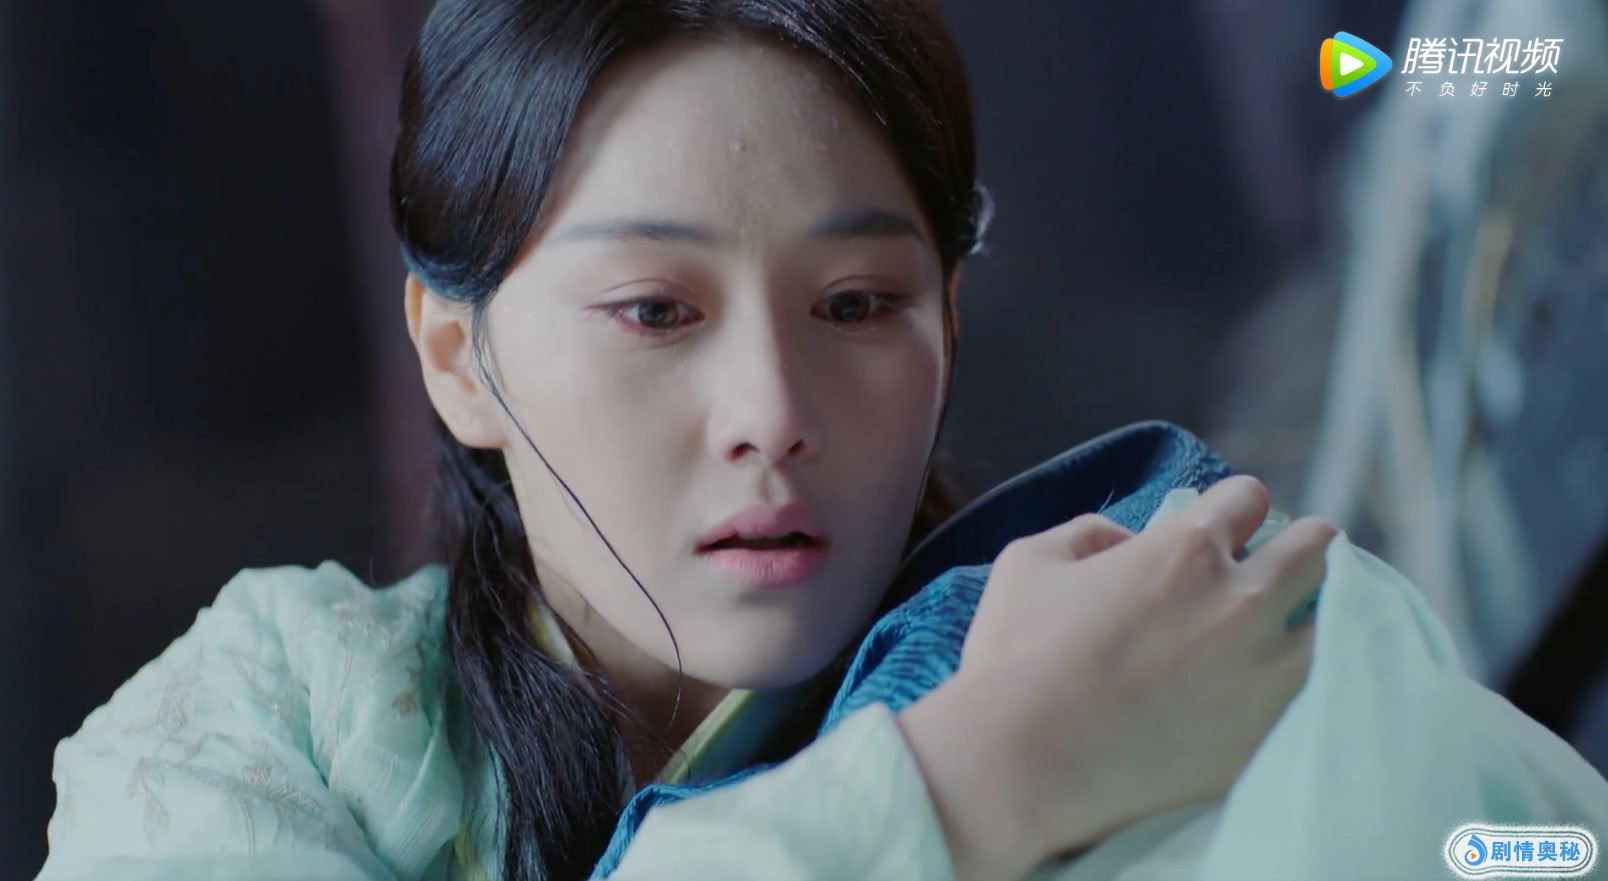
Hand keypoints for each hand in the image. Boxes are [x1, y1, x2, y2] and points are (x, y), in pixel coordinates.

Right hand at [897, 476, 1334, 880]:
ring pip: (1333, 624)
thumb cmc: (1014, 657)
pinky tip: (1273, 687)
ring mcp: (1263, 674)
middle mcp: (1241, 602)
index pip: (1249, 499)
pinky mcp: (1265, 737)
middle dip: (1301, 546)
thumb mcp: (1029, 562)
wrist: (1020, 766)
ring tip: (1294, 628)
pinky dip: (1299, 682)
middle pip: (1313, 551)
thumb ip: (1088, 533)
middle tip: (1287, 562)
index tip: (1227, 527)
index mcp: (1186, 551)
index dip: (1234, 508)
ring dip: (1313, 616)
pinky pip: (1311, 695)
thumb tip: (1127, 543)